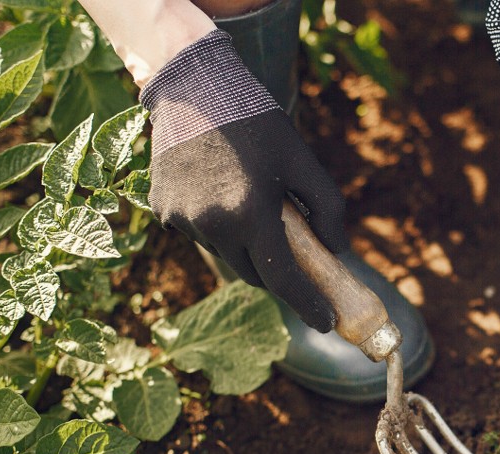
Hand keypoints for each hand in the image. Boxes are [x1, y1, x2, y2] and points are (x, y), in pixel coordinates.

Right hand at [140, 30, 346, 332]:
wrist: (192, 85)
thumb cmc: (255, 122)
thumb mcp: (302, 161)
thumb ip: (327, 209)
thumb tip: (338, 250)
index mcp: (250, 214)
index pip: (283, 280)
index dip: (308, 305)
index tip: (327, 322)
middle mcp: (212, 224)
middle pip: (254, 274)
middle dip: (278, 274)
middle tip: (297, 262)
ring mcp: (181, 220)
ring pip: (226, 255)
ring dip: (245, 246)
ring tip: (252, 207)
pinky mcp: (161, 210)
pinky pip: (199, 235)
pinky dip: (217, 228)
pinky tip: (221, 194)